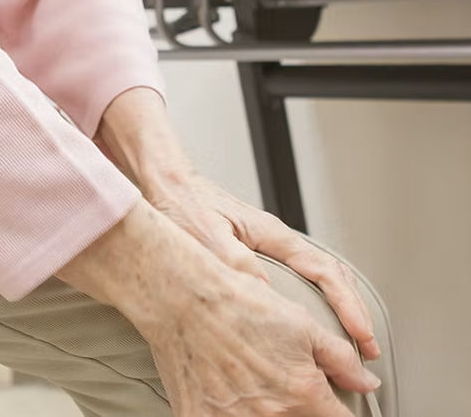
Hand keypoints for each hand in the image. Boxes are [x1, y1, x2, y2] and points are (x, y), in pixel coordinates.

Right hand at [58, 201, 380, 415]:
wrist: (182, 298)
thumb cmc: (238, 304)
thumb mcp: (302, 324)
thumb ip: (341, 359)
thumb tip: (367, 383)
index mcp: (302, 394)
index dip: (342, 413)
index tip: (339, 407)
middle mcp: (269, 414)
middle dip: (301, 409)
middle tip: (284, 384)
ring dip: (266, 411)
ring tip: (255, 386)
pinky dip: (229, 413)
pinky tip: (227, 396)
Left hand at [95, 87, 379, 361]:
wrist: (165, 184)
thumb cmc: (183, 204)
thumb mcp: (207, 235)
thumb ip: (234, 261)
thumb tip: (263, 293)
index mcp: (270, 234)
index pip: (323, 271)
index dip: (346, 305)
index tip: (361, 334)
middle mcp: (274, 240)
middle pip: (330, 277)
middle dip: (352, 313)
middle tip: (366, 348)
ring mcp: (266, 248)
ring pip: (315, 279)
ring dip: (335, 310)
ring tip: (345, 344)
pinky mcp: (253, 255)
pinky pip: (294, 280)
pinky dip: (310, 303)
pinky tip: (305, 325)